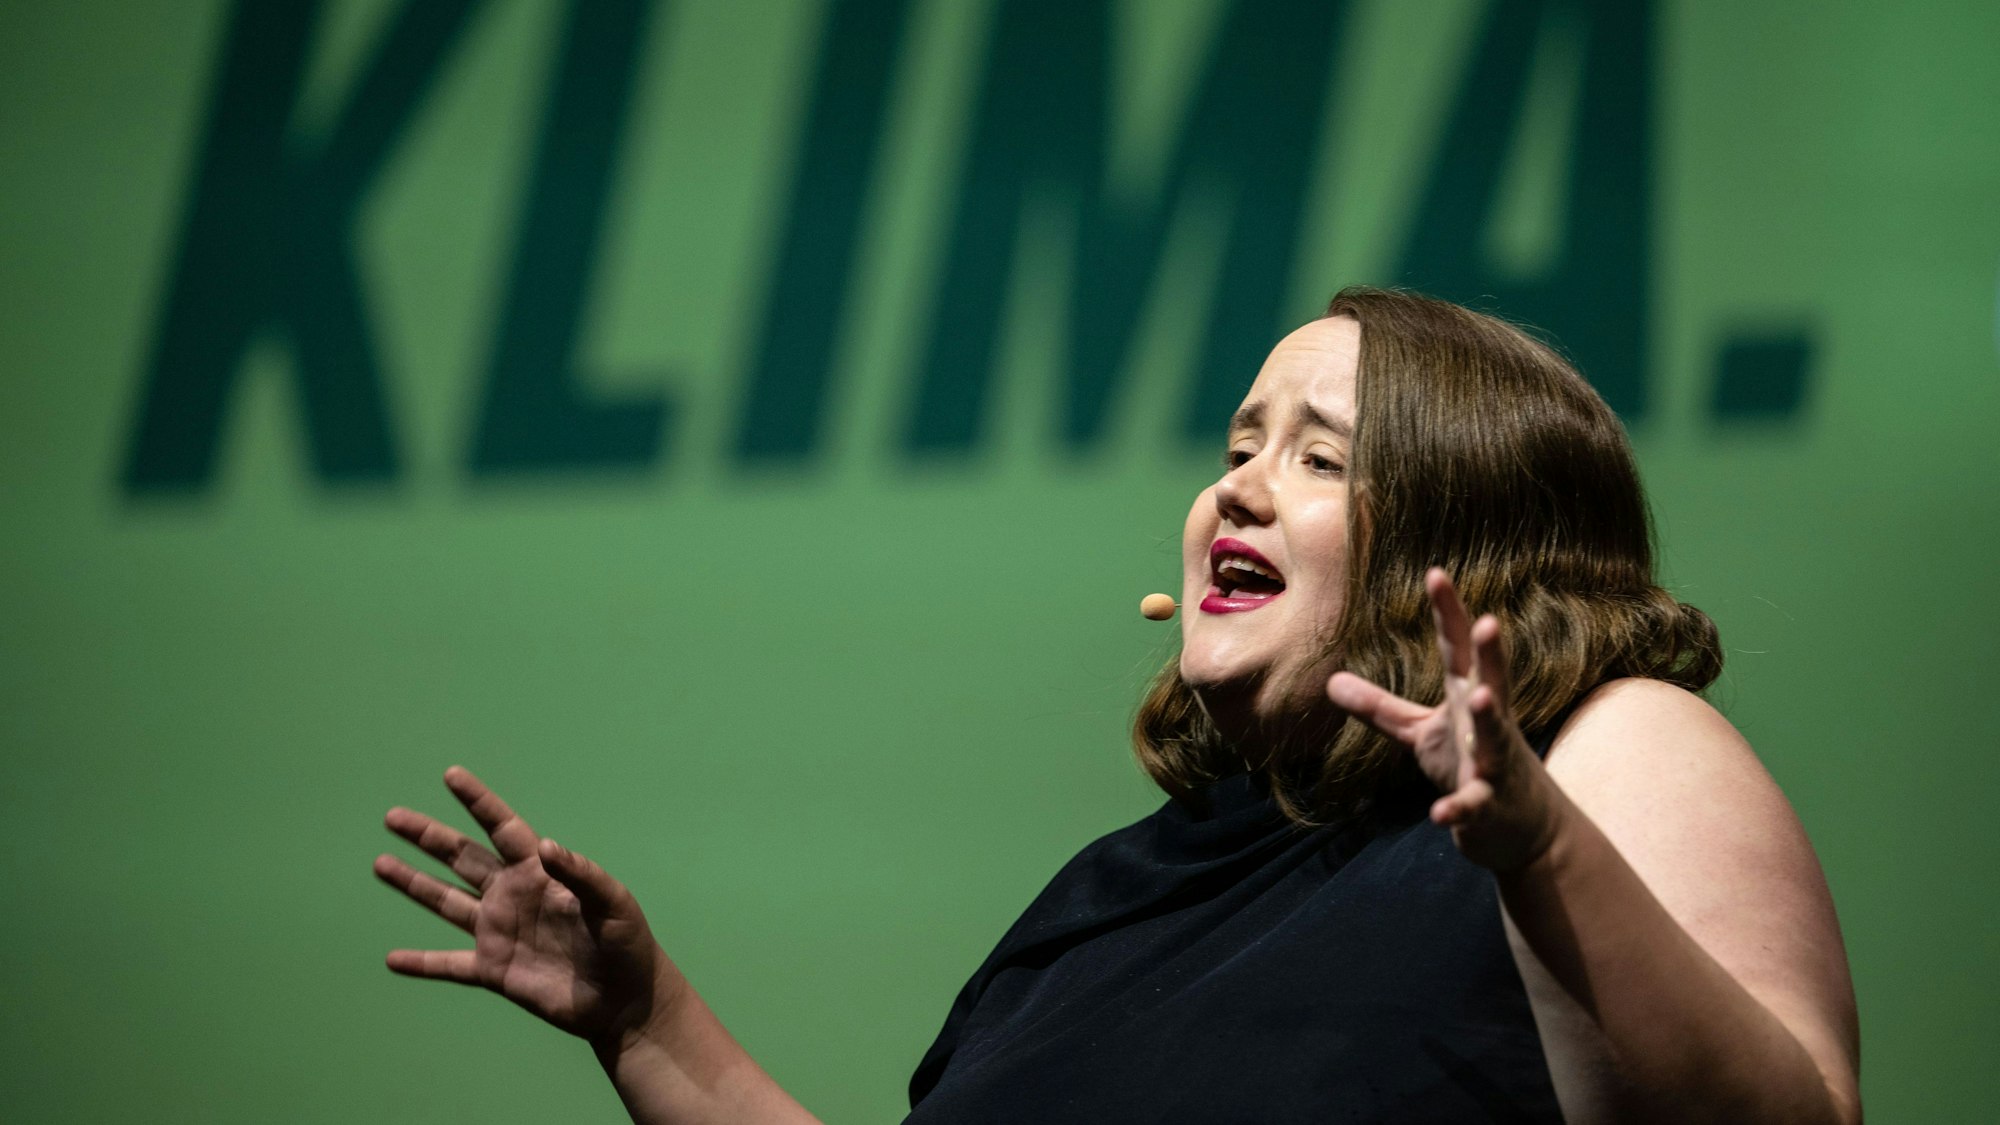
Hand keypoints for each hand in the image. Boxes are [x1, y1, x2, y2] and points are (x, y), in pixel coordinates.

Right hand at [374, 766, 682, 1052]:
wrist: (624, 1000)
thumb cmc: (627, 944)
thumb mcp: (612, 903)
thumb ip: (580, 873)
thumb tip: (544, 845)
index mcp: (539, 873)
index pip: (503, 828)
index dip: (478, 802)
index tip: (452, 775)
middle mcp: (512, 896)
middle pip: (461, 858)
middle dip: (428, 837)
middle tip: (392, 816)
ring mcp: (500, 933)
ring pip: (446, 903)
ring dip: (413, 884)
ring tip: (380, 863)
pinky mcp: (494, 971)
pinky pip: (449, 965)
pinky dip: (421, 963)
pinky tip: (392, 959)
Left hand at [1326, 568, 1566, 870]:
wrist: (1522, 828)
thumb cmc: (1470, 764)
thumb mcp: (1421, 734)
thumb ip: (1381, 708)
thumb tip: (1330, 682)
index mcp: (1469, 698)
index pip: (1458, 650)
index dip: (1449, 614)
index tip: (1435, 573)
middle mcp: (1490, 725)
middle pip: (1492, 683)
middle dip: (1491, 654)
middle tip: (1489, 621)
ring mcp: (1495, 765)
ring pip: (1496, 739)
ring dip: (1490, 720)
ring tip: (1482, 699)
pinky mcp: (1490, 805)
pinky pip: (1474, 805)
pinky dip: (1459, 809)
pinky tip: (1440, 813)